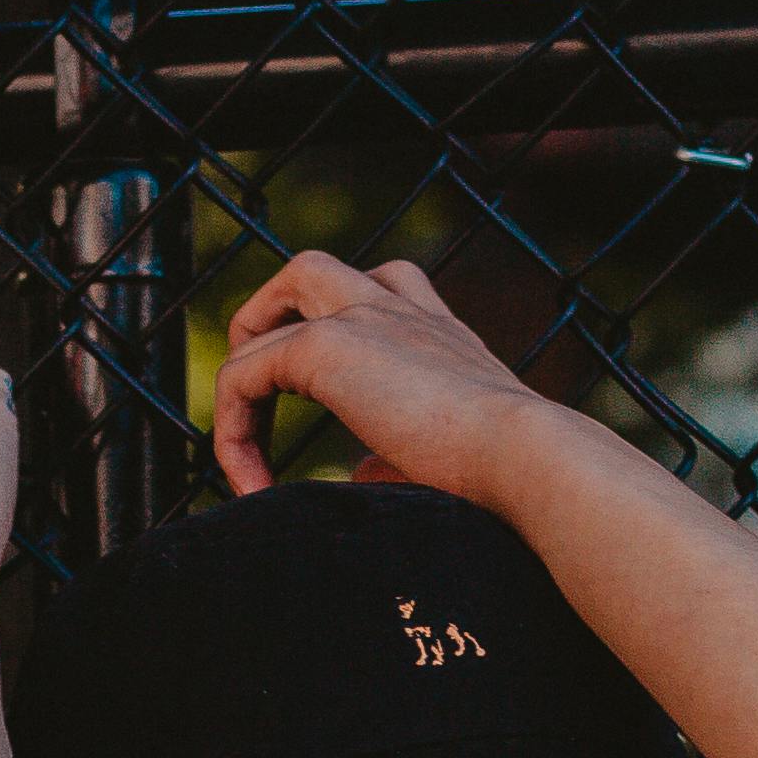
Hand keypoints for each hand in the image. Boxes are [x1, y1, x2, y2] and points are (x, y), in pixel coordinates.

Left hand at [210, 251, 545, 503]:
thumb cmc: (497, 477)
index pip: (371, 305)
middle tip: (263, 397)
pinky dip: (232, 431)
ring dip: (248, 347)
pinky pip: (244, 373)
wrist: (525, 460)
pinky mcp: (329, 345)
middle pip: (317, 273)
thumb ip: (392, 458)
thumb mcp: (441, 461)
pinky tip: (252, 485)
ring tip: (241, 425)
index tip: (337, 457)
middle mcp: (402, 310)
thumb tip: (358, 475)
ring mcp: (365, 315)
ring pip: (283, 292)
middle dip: (274, 320)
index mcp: (434, 333)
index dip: (331, 370)